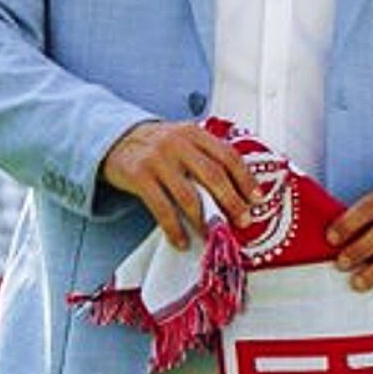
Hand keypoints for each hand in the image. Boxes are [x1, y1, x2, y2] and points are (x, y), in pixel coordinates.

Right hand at [99, 121, 258, 249]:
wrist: (115, 138)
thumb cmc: (156, 144)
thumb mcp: (183, 139)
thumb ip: (206, 156)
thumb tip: (237, 190)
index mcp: (194, 133)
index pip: (227, 155)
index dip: (245, 178)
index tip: (257, 198)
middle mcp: (178, 143)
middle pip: (213, 175)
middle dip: (232, 201)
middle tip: (242, 220)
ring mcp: (157, 159)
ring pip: (188, 195)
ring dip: (204, 220)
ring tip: (211, 234)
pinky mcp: (139, 176)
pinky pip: (162, 208)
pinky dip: (174, 228)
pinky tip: (181, 240)